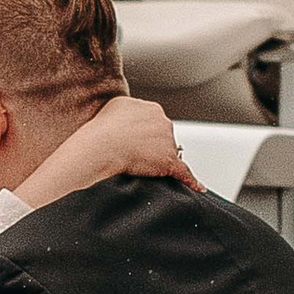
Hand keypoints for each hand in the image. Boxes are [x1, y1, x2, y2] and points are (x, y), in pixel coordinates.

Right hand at [14, 88, 195, 207]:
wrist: (99, 149)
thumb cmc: (96, 135)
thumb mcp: (109, 110)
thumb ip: (121, 111)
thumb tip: (120, 118)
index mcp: (146, 107)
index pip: (152, 121)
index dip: (142, 134)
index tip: (132, 143)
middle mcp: (160, 119)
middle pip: (163, 135)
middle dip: (153, 146)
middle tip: (135, 159)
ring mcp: (166, 141)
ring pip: (169, 153)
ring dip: (161, 162)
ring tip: (143, 171)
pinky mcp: (169, 161)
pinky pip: (184, 172)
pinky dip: (190, 180)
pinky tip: (196, 187)